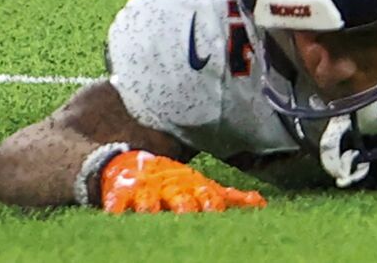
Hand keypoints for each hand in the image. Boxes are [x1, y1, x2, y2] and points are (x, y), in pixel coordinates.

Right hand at [99, 150, 265, 213]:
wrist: (137, 163)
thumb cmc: (175, 182)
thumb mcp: (202, 186)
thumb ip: (230, 198)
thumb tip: (261, 205)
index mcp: (192, 187)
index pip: (206, 195)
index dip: (211, 203)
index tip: (216, 212)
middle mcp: (171, 187)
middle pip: (179, 198)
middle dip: (185, 206)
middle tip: (188, 214)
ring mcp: (146, 190)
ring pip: (149, 201)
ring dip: (150, 207)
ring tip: (151, 213)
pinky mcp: (122, 193)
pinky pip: (117, 202)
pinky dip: (115, 207)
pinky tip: (115, 214)